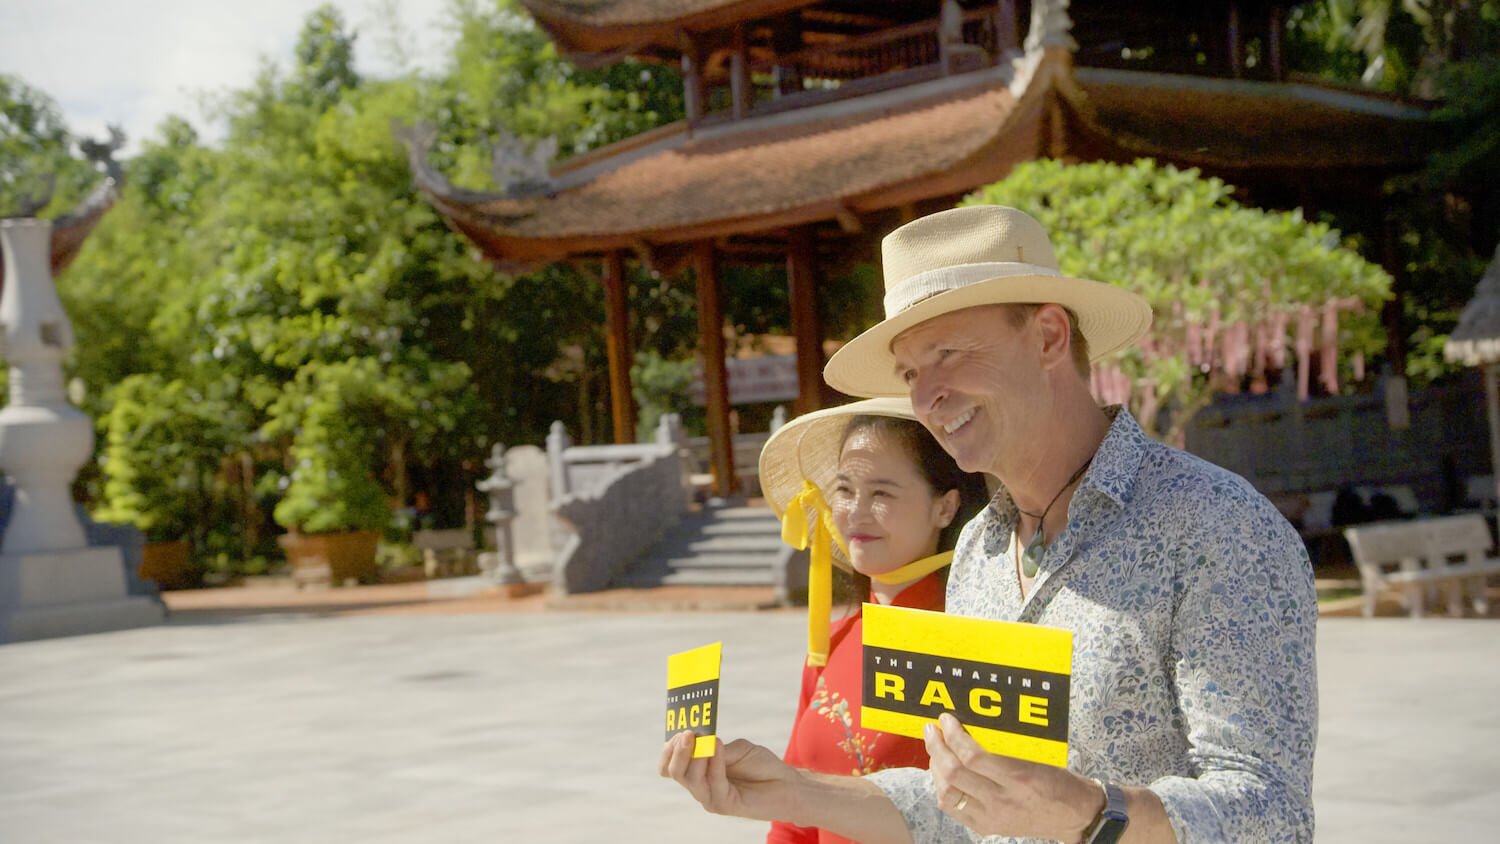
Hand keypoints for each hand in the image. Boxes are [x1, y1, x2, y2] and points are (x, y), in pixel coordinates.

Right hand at [658, 730, 799, 821]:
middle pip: (674, 772)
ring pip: (690, 779)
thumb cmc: (761, 765)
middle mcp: (700, 787)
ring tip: (707, 738)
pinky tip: (719, 746)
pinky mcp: (725, 805)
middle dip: (678, 751)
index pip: (669, 766)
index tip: (679, 730)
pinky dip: (715, 763)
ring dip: (695, 756)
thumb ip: (717, 748)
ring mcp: (710, 798)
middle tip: (688, 733)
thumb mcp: (737, 749)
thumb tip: (700, 741)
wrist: (787, 783)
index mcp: (698, 772)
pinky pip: (714, 783)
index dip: (668, 750)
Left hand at [924, 713, 1102, 840]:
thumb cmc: (1059, 783)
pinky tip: (943, 773)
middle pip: (954, 774)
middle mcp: (1002, 800)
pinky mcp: (986, 827)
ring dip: (936, 768)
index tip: (947, 720)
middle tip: (932, 730)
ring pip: (947, 793)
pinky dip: (942, 788)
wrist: (1075, 817)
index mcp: (1019, 777)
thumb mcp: (1038, 757)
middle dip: (937, 747)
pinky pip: (953, 808)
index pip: (973, 757)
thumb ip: (1004, 746)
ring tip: (936, 751)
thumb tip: (971, 724)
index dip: (954, 735)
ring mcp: (992, 817)